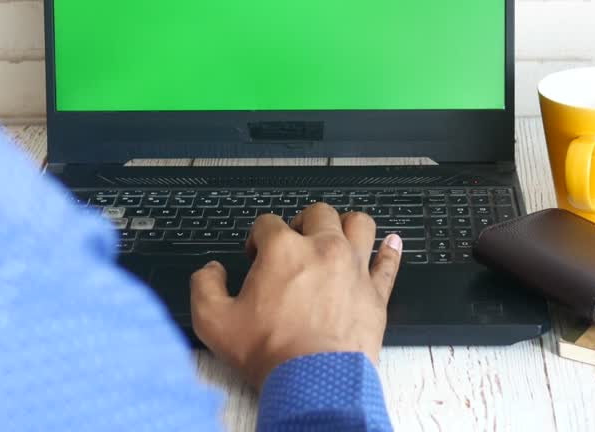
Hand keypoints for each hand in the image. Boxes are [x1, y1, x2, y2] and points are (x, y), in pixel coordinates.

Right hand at [189, 203, 402, 388]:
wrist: (315, 381)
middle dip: (301, 222)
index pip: (267, 223)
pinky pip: (388, 260)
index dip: (257, 238)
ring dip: (345, 225)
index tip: (256, 255)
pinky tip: (390, 244)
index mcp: (282, 250)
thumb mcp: (213, 322)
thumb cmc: (272, 353)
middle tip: (294, 243)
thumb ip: (204, 286)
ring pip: (359, 223)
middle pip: (317, 212)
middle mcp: (322, 249)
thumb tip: (211, 271)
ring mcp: (353, 267)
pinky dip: (389, 250)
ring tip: (336, 237)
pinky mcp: (375, 291)